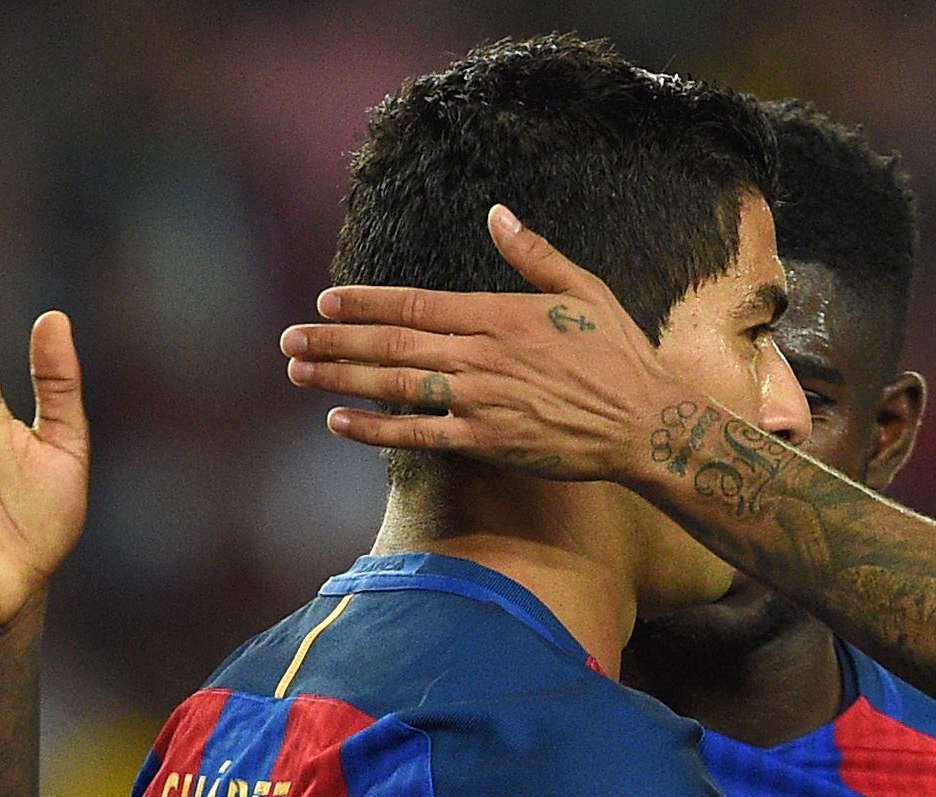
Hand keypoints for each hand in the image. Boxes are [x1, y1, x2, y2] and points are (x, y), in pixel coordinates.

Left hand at [283, 205, 673, 484]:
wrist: (647, 423)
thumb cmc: (618, 355)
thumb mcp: (583, 289)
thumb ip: (533, 253)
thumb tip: (497, 214)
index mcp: (499, 314)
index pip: (415, 304)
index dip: (364, 303)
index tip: (326, 301)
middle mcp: (482, 355)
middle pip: (391, 344)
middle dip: (334, 340)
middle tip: (288, 339)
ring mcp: (481, 401)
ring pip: (395, 387)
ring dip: (340, 379)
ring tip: (298, 371)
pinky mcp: (488, 442)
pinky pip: (419, 436)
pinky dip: (376, 429)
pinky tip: (339, 421)